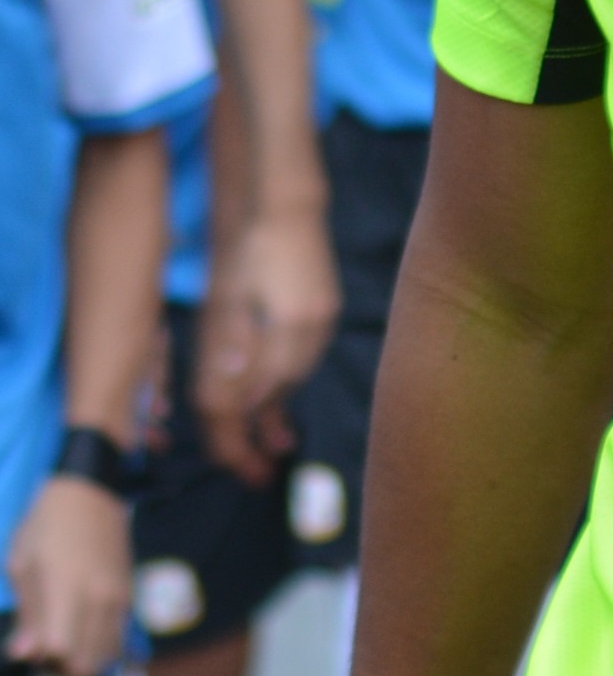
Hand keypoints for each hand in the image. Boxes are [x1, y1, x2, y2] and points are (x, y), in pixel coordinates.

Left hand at [7, 475, 129, 675]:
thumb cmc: (44, 527)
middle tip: (46, 644)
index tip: (31, 645)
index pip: (59, 649)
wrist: (91, 494)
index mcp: (66, 589)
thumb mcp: (21, 565)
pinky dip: (100, 642)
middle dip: (63, 663)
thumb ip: (27, 614)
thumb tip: (24, 655)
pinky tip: (84, 628)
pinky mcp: (129, 594)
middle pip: (86, 658)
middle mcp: (99, 598)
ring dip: (84, 655)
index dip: (41, 656)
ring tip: (65, 636)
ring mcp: (119, 597)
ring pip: (106, 652)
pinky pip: (117, 635)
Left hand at [199, 215, 339, 485]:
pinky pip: (302, 358)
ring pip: (292, 377)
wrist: (286, 204)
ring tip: (271, 443)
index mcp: (285, 327)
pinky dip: (284, 379)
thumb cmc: (246, 247)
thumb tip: (241, 405)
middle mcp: (311, 329)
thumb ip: (228, 353)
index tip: (238, 467)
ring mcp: (323, 320)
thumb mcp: (224, 301)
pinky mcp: (325, 312)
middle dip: (259, 431)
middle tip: (253, 471)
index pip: (256, 398)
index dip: (241, 436)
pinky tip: (276, 391)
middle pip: (277, 393)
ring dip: (273, 407)